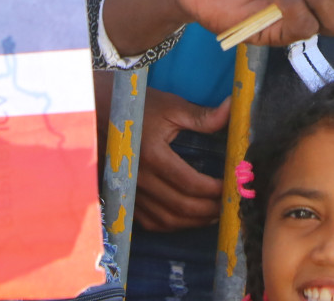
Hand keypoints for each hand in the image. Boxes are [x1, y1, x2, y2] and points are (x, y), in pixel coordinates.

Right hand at [135, 89, 231, 232]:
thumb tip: (232, 108)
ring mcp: (130, 191)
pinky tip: (187, 218)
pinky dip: (172, 225)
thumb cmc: (138, 107)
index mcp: (153, 155)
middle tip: (228, 205)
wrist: (101, 112)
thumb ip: (203, 116)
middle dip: (210, 210)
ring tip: (213, 214)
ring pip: (167, 220)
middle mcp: (139, 178)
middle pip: (181, 207)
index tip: (231, 186)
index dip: (215, 190)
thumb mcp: (171, 107)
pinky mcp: (125, 197)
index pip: (191, 183)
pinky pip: (150, 222)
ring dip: (193, 222)